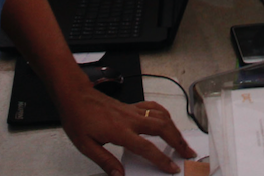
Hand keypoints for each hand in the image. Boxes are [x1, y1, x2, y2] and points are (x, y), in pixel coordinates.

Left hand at [57, 82, 195, 175]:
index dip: (162, 159)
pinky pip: (153, 107)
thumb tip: (119, 175)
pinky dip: (164, 114)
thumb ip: (105, 161)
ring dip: (174, 128)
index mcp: (120, 132)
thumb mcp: (86, 146)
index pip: (147, 148)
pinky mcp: (132, 106)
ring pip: (161, 117)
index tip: (172, 168)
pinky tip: (167, 120)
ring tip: (182, 140)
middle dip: (178, 141)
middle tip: (188, 152)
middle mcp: (130, 119)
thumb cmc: (79, 119)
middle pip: (162, 128)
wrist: (75, 96)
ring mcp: (133, 111)